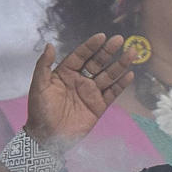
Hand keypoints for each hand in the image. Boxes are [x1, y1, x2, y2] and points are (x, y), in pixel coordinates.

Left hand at [25, 35, 134, 153]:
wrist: (48, 135)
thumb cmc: (39, 110)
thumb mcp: (38, 86)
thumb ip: (43, 65)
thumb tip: (49, 44)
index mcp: (64, 73)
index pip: (80, 56)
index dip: (91, 46)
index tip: (101, 36)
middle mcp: (80, 80)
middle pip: (97, 62)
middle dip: (109, 51)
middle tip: (120, 40)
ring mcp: (91, 92)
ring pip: (108, 76)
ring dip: (120, 65)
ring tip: (132, 54)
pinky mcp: (99, 105)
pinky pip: (113, 93)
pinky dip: (121, 84)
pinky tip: (129, 75)